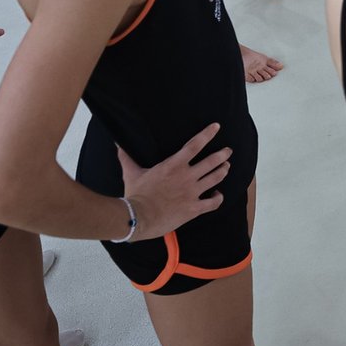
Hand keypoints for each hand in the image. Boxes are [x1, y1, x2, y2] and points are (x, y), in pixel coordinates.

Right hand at [117, 123, 232, 240]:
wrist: (138, 218)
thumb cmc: (136, 195)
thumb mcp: (131, 173)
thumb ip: (128, 158)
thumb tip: (118, 144)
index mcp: (173, 165)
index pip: (195, 145)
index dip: (207, 134)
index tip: (216, 127)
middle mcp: (186, 177)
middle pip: (212, 161)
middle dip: (223, 155)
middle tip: (228, 151)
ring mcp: (192, 193)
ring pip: (216, 178)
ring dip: (223, 171)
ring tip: (227, 167)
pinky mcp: (194, 208)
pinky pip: (213, 202)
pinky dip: (219, 197)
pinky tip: (218, 194)